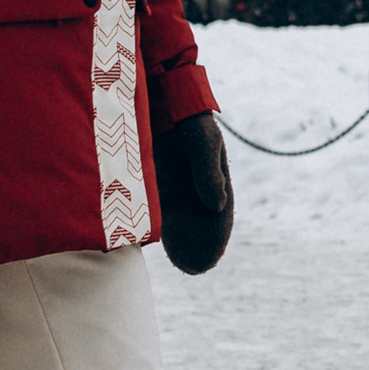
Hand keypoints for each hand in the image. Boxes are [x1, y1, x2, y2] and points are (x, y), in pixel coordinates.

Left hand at [155, 113, 233, 275]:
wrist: (159, 102)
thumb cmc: (186, 121)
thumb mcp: (202, 143)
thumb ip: (208, 172)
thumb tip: (217, 206)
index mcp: (211, 177)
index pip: (218, 213)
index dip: (216, 235)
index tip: (212, 257)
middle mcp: (192, 186)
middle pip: (198, 222)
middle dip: (198, 244)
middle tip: (196, 267)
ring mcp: (170, 186)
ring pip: (176, 221)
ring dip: (178, 241)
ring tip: (180, 264)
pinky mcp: (150, 185)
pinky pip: (151, 211)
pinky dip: (153, 228)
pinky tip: (150, 244)